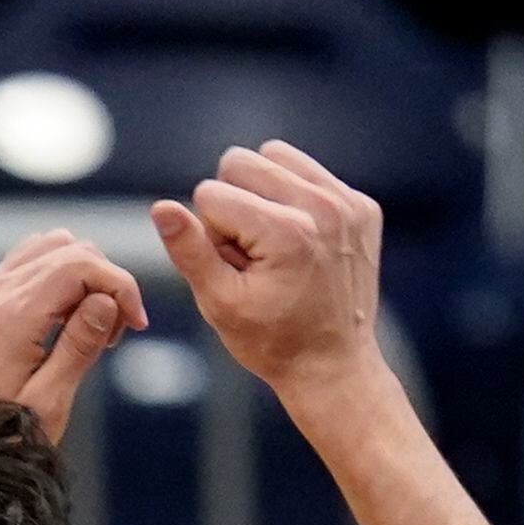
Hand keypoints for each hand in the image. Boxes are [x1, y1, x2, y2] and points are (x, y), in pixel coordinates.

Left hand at [0, 230, 148, 442]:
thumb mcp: (48, 402)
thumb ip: (79, 347)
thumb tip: (106, 300)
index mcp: (14, 316)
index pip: (81, 265)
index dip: (120, 287)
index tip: (136, 324)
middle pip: (70, 249)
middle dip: (107, 281)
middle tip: (117, 332)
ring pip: (51, 246)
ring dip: (84, 275)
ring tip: (93, 325)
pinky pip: (30, 261)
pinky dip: (59, 277)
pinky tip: (67, 318)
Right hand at [150, 141, 384, 401]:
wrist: (335, 367)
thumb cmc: (273, 341)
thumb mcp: (220, 304)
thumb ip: (189, 251)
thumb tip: (161, 207)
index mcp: (285, 233)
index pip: (210, 194)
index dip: (212, 235)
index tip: (237, 270)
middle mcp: (322, 208)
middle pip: (239, 163)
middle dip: (234, 206)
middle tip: (253, 256)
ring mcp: (348, 205)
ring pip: (273, 157)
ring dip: (262, 193)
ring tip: (274, 245)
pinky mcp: (363, 207)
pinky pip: (308, 172)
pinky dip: (295, 198)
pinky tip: (301, 242)